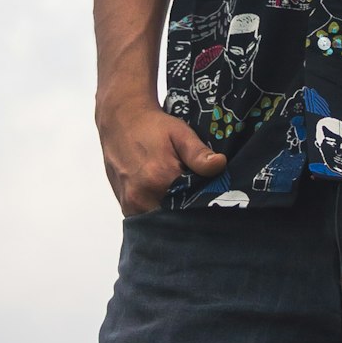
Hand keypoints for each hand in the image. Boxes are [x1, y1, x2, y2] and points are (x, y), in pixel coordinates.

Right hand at [97, 95, 226, 215]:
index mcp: (159, 179)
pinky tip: (166, 198)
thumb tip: (220, 165)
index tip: (213, 197)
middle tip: (198, 197)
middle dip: (188, 212)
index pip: (191, 205)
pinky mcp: (125, 207)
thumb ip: (198, 153)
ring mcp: (130, 205)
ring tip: (182, 197)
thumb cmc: (153, 126)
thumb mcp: (180, 133)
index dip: (204, 202)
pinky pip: (146, 218)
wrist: (121, 121)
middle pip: (175, 218)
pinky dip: (159, 212)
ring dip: (173, 214)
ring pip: (160, 221)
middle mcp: (141, 197)